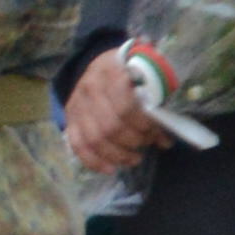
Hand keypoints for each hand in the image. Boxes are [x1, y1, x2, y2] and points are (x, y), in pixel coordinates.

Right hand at [62, 52, 165, 175]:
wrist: (104, 65)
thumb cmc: (134, 72)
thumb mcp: (149, 77)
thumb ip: (158, 103)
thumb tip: (164, 140)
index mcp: (113, 71)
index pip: (125, 106)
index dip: (142, 124)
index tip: (156, 131)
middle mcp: (90, 86)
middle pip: (110, 126)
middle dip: (133, 141)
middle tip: (147, 144)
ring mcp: (77, 102)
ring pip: (94, 139)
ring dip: (118, 155)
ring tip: (135, 159)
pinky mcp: (70, 117)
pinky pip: (77, 145)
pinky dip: (94, 161)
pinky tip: (110, 169)